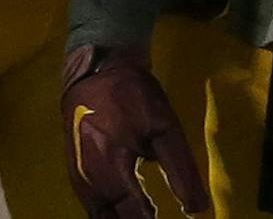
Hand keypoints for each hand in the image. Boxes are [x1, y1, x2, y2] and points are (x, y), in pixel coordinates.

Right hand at [61, 43, 208, 217]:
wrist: (95, 68)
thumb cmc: (133, 95)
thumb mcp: (165, 128)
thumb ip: (181, 170)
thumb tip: (198, 209)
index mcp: (112, 170)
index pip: (135, 216)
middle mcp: (90, 181)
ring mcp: (78, 178)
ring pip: (99, 217)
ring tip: (143, 217)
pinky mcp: (74, 172)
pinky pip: (91, 206)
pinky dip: (108, 215)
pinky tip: (123, 213)